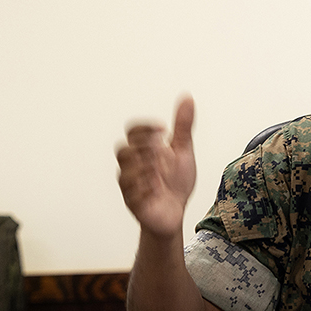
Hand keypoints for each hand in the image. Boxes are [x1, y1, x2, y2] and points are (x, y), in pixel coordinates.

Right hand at [116, 96, 196, 239]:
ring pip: (125, 171)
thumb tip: (187, 98)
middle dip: (143, 148)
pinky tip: (157, 189)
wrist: (176, 212)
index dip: (145, 128)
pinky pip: (131, 193)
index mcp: (143, 150)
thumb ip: (183, 126)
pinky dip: (145, 189)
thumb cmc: (176, 183)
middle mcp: (133, 166)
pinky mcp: (133, 203)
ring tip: (160, 174)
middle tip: (161, 151)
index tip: (164, 129)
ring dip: (145, 169)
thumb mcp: (183, 151)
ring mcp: (130, 185)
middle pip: (122, 149)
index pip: (132, 131)